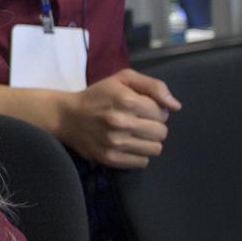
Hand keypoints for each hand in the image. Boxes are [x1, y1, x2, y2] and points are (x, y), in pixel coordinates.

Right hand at [55, 68, 181, 168]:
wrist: (66, 116)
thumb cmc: (98, 95)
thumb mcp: (123, 79)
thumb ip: (153, 86)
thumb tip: (175, 106)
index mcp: (126, 100)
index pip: (162, 113)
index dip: (155, 111)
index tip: (141, 110)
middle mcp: (121, 122)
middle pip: (161, 133)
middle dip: (153, 127)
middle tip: (138, 122)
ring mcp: (115, 143)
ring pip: (155, 149)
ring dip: (147, 142)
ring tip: (133, 135)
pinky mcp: (110, 158)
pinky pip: (142, 162)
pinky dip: (137, 154)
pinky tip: (126, 145)